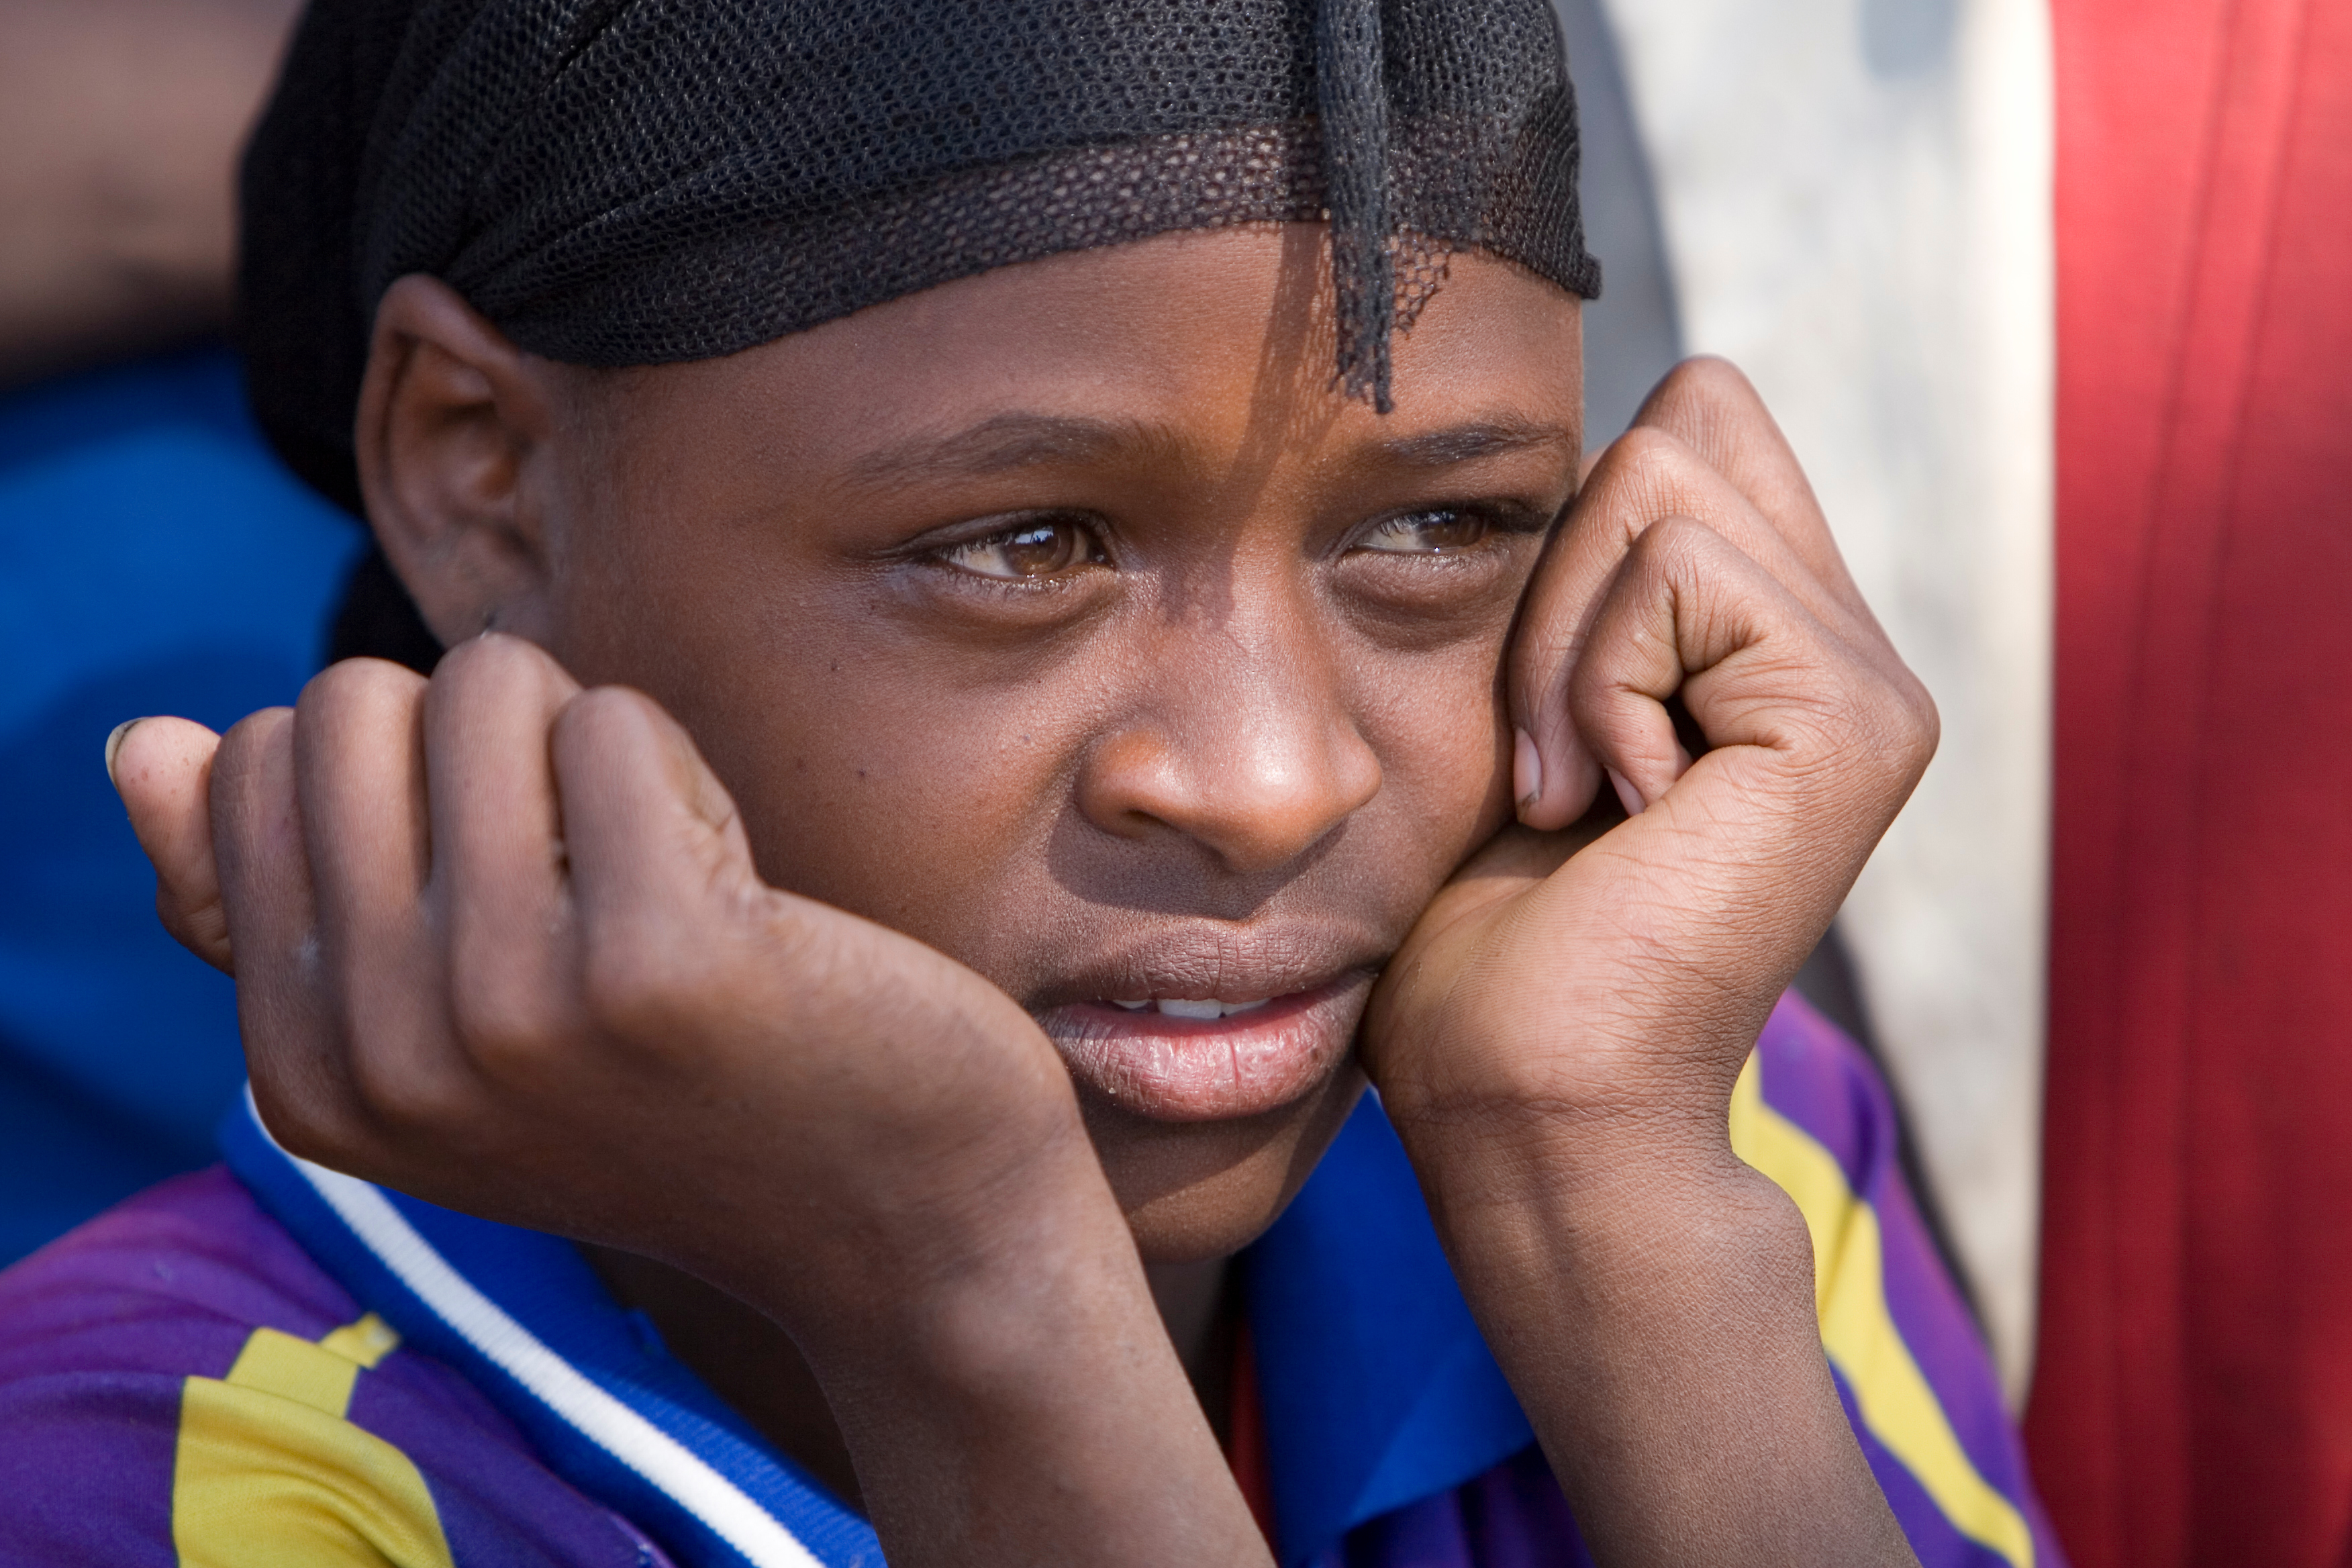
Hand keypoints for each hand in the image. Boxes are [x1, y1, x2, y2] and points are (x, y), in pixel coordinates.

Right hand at [113, 634, 1272, 1565]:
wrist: (905, 1228)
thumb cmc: (693, 1099)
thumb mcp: (468, 1033)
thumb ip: (294, 906)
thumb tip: (145, 743)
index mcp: (309, 1075)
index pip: (253, 769)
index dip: (406, 779)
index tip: (511, 898)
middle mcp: (381, 1056)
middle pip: (349, 706)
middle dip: (487, 736)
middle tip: (593, 869)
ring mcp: (508, 1012)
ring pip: (485, 686)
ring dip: (593, 744)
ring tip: (669, 879)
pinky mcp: (652, 963)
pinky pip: (615, 722)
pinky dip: (680, 769)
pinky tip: (737, 893)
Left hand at [1364, 356, 1935, 1179]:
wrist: (1523, 1102)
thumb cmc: (1486, 945)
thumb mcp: (1523, 711)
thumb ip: (1585, 582)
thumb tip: (1596, 434)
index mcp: (1777, 650)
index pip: (1693, 425)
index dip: (1575, 536)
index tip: (1545, 717)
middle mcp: (1846, 653)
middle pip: (1677, 425)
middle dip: (1558, 583)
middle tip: (1553, 762)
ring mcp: (1868, 684)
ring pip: (1659, 479)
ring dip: (1559, 648)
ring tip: (1580, 797)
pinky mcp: (1856, 714)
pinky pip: (1675, 565)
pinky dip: (1592, 683)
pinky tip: (1616, 813)